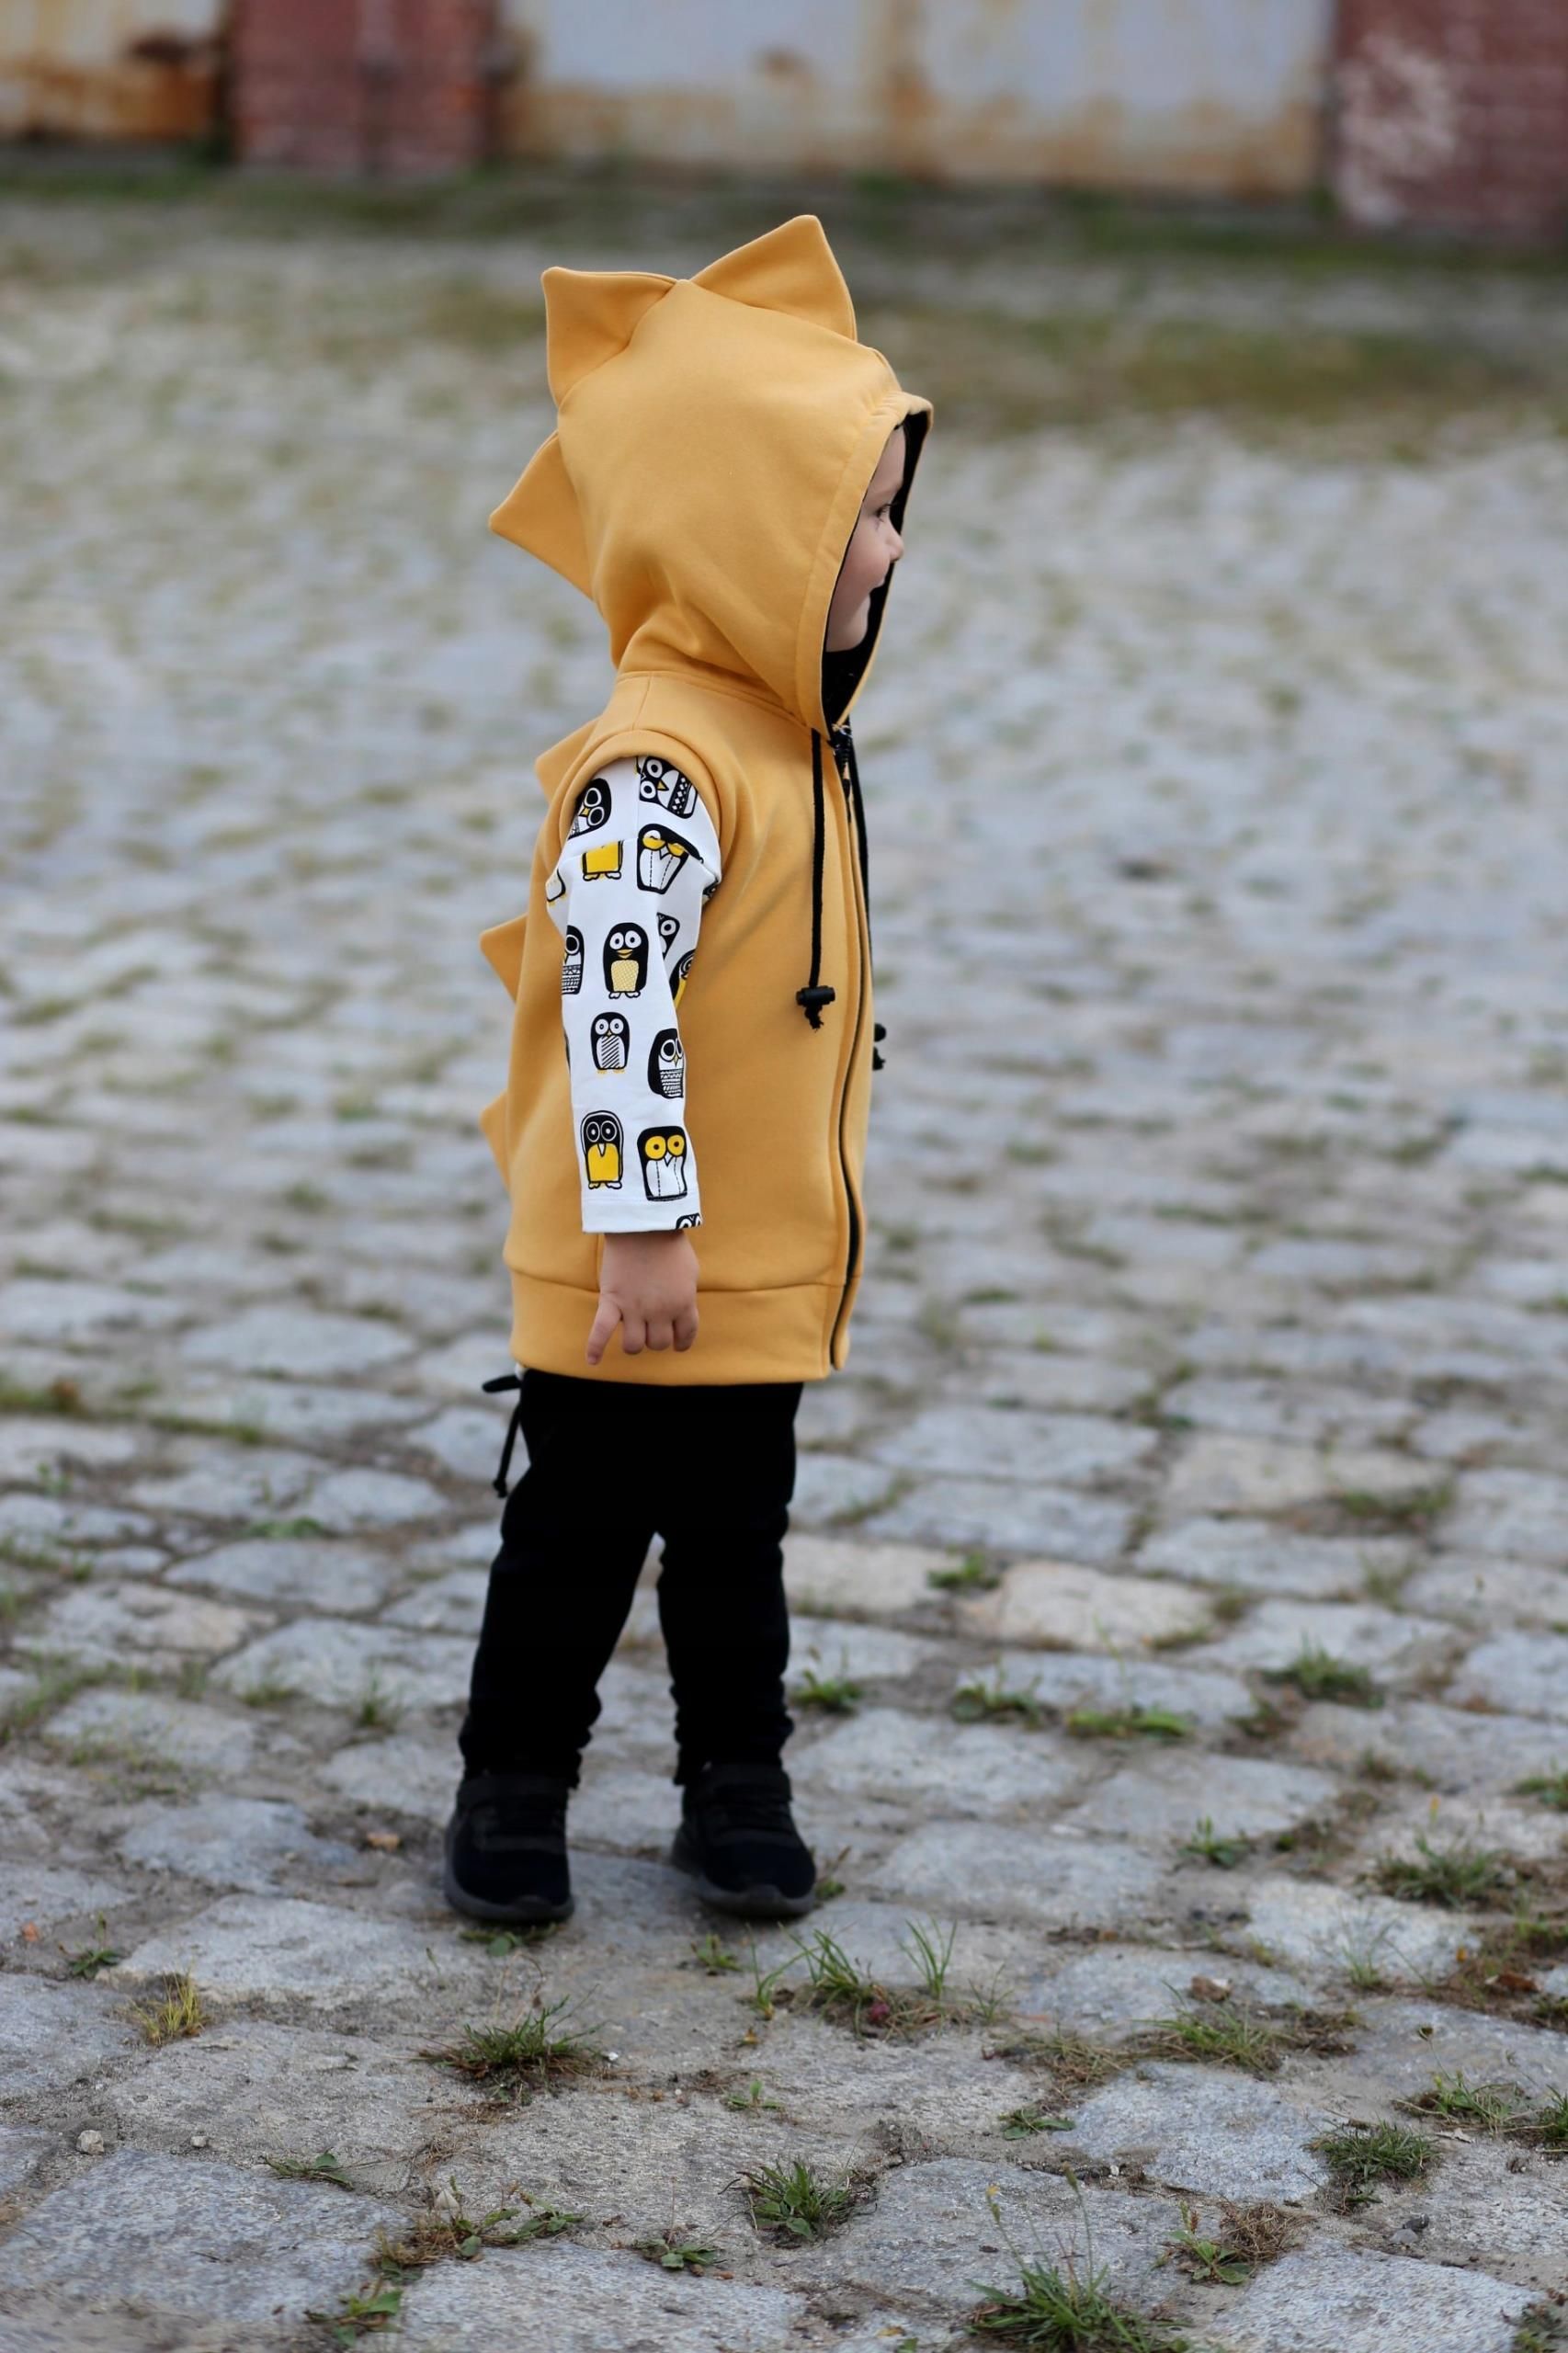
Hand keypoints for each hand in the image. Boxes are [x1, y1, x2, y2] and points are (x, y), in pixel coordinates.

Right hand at [586, 1231, 698, 1365]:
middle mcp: (660, 1312)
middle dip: (656, 1339)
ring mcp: (635, 1309)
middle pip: (658, 1344)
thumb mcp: (690, 1272)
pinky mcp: (611, 1301)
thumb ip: (686, 1295)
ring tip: (632, 1334)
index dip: (682, 1342)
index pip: (686, 1336)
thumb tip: (681, 1311)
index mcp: (683, 1304)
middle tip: (651, 1329)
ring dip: (634, 1344)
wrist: (642, 1224)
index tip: (677, 1343)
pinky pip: (601, 1332)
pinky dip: (595, 1348)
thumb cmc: (670, 1244)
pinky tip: (593, 1361)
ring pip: (634, 1345)